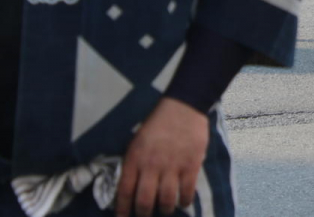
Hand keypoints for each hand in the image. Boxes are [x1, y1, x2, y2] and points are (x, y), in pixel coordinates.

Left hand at [116, 98, 208, 216]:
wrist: (184, 107)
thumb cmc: (157, 124)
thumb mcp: (137, 142)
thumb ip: (134, 164)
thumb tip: (131, 189)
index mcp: (135, 159)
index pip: (125, 192)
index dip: (122, 210)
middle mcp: (151, 166)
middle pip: (145, 201)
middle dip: (144, 214)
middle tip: (146, 215)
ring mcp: (172, 167)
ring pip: (166, 201)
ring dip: (165, 209)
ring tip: (166, 209)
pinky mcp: (191, 165)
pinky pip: (187, 192)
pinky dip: (184, 201)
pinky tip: (183, 202)